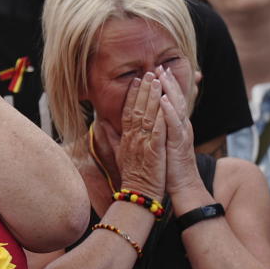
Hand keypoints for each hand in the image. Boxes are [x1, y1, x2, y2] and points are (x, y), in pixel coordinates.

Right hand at [115, 73, 165, 199]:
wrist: (137, 196)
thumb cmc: (132, 176)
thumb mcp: (118, 154)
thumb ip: (112, 137)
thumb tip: (103, 124)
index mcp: (126, 138)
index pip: (128, 111)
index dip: (132, 94)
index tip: (136, 80)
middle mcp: (133, 138)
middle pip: (138, 108)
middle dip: (144, 89)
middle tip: (149, 73)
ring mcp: (143, 143)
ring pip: (148, 115)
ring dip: (153, 96)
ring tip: (158, 80)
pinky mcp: (154, 151)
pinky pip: (158, 130)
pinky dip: (162, 115)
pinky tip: (166, 103)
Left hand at [157, 66, 202, 196]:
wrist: (182, 186)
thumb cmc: (169, 166)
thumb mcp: (161, 144)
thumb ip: (155, 130)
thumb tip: (144, 121)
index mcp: (175, 126)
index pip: (169, 102)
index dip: (163, 86)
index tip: (155, 71)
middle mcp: (181, 126)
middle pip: (174, 99)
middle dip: (167, 82)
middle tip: (159, 66)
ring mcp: (181, 134)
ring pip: (176, 107)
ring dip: (169, 90)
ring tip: (162, 75)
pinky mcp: (178, 143)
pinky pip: (174, 125)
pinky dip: (168, 111)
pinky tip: (163, 100)